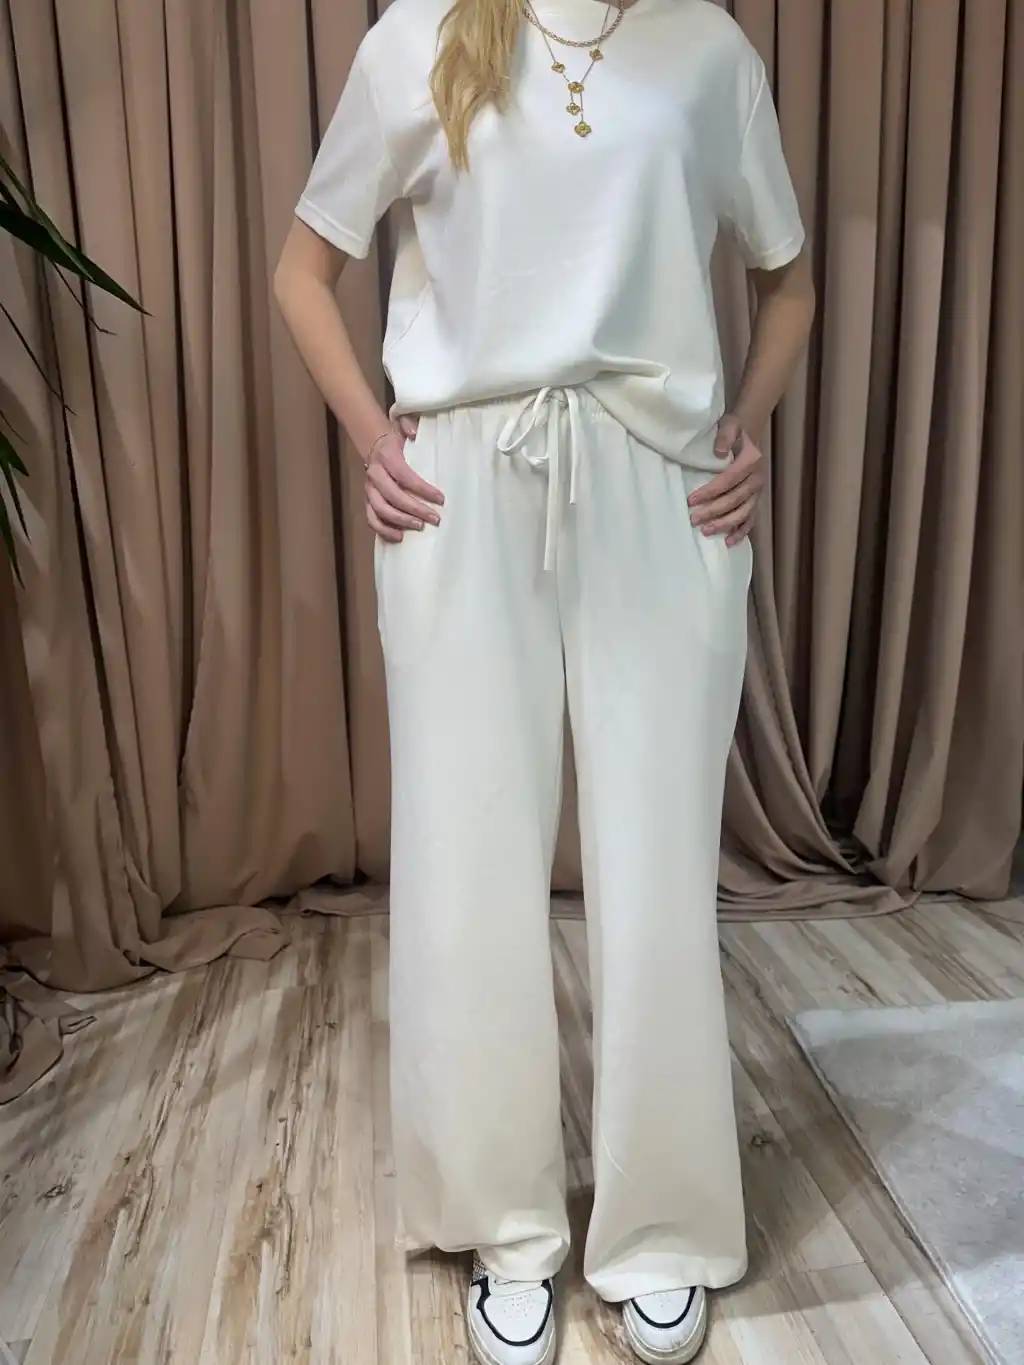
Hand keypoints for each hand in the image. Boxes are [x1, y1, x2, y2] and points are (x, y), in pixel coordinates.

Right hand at [364, 415, 443, 542]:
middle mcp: (375, 475)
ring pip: (381, 510)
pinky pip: (372, 519)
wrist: (375, 445)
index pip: (404, 476)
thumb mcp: (402, 426)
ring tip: (420, 527)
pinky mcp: (368, 501)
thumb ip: (409, 425)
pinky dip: (384, 530)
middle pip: (393, 496)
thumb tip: (415, 433)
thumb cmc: (396, 440)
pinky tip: (400, 537)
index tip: (440, 499)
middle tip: (435, 518)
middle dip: (415, 509)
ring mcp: (369, 490)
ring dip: (401, 521)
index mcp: (386, 457)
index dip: (422, 489)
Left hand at [688, 414, 764, 546]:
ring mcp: (757, 492)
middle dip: (713, 511)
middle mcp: (757, 479)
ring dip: (724, 524)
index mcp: (751, 461)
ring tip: (705, 531)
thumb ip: (724, 435)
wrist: (747, 436)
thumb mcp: (729, 425)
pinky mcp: (755, 501)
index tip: (691, 499)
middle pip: (734, 500)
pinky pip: (750, 520)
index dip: (710, 491)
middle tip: (693, 518)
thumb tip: (718, 452)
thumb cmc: (735, 432)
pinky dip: (741, 532)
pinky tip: (728, 541)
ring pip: (742, 513)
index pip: (729, 480)